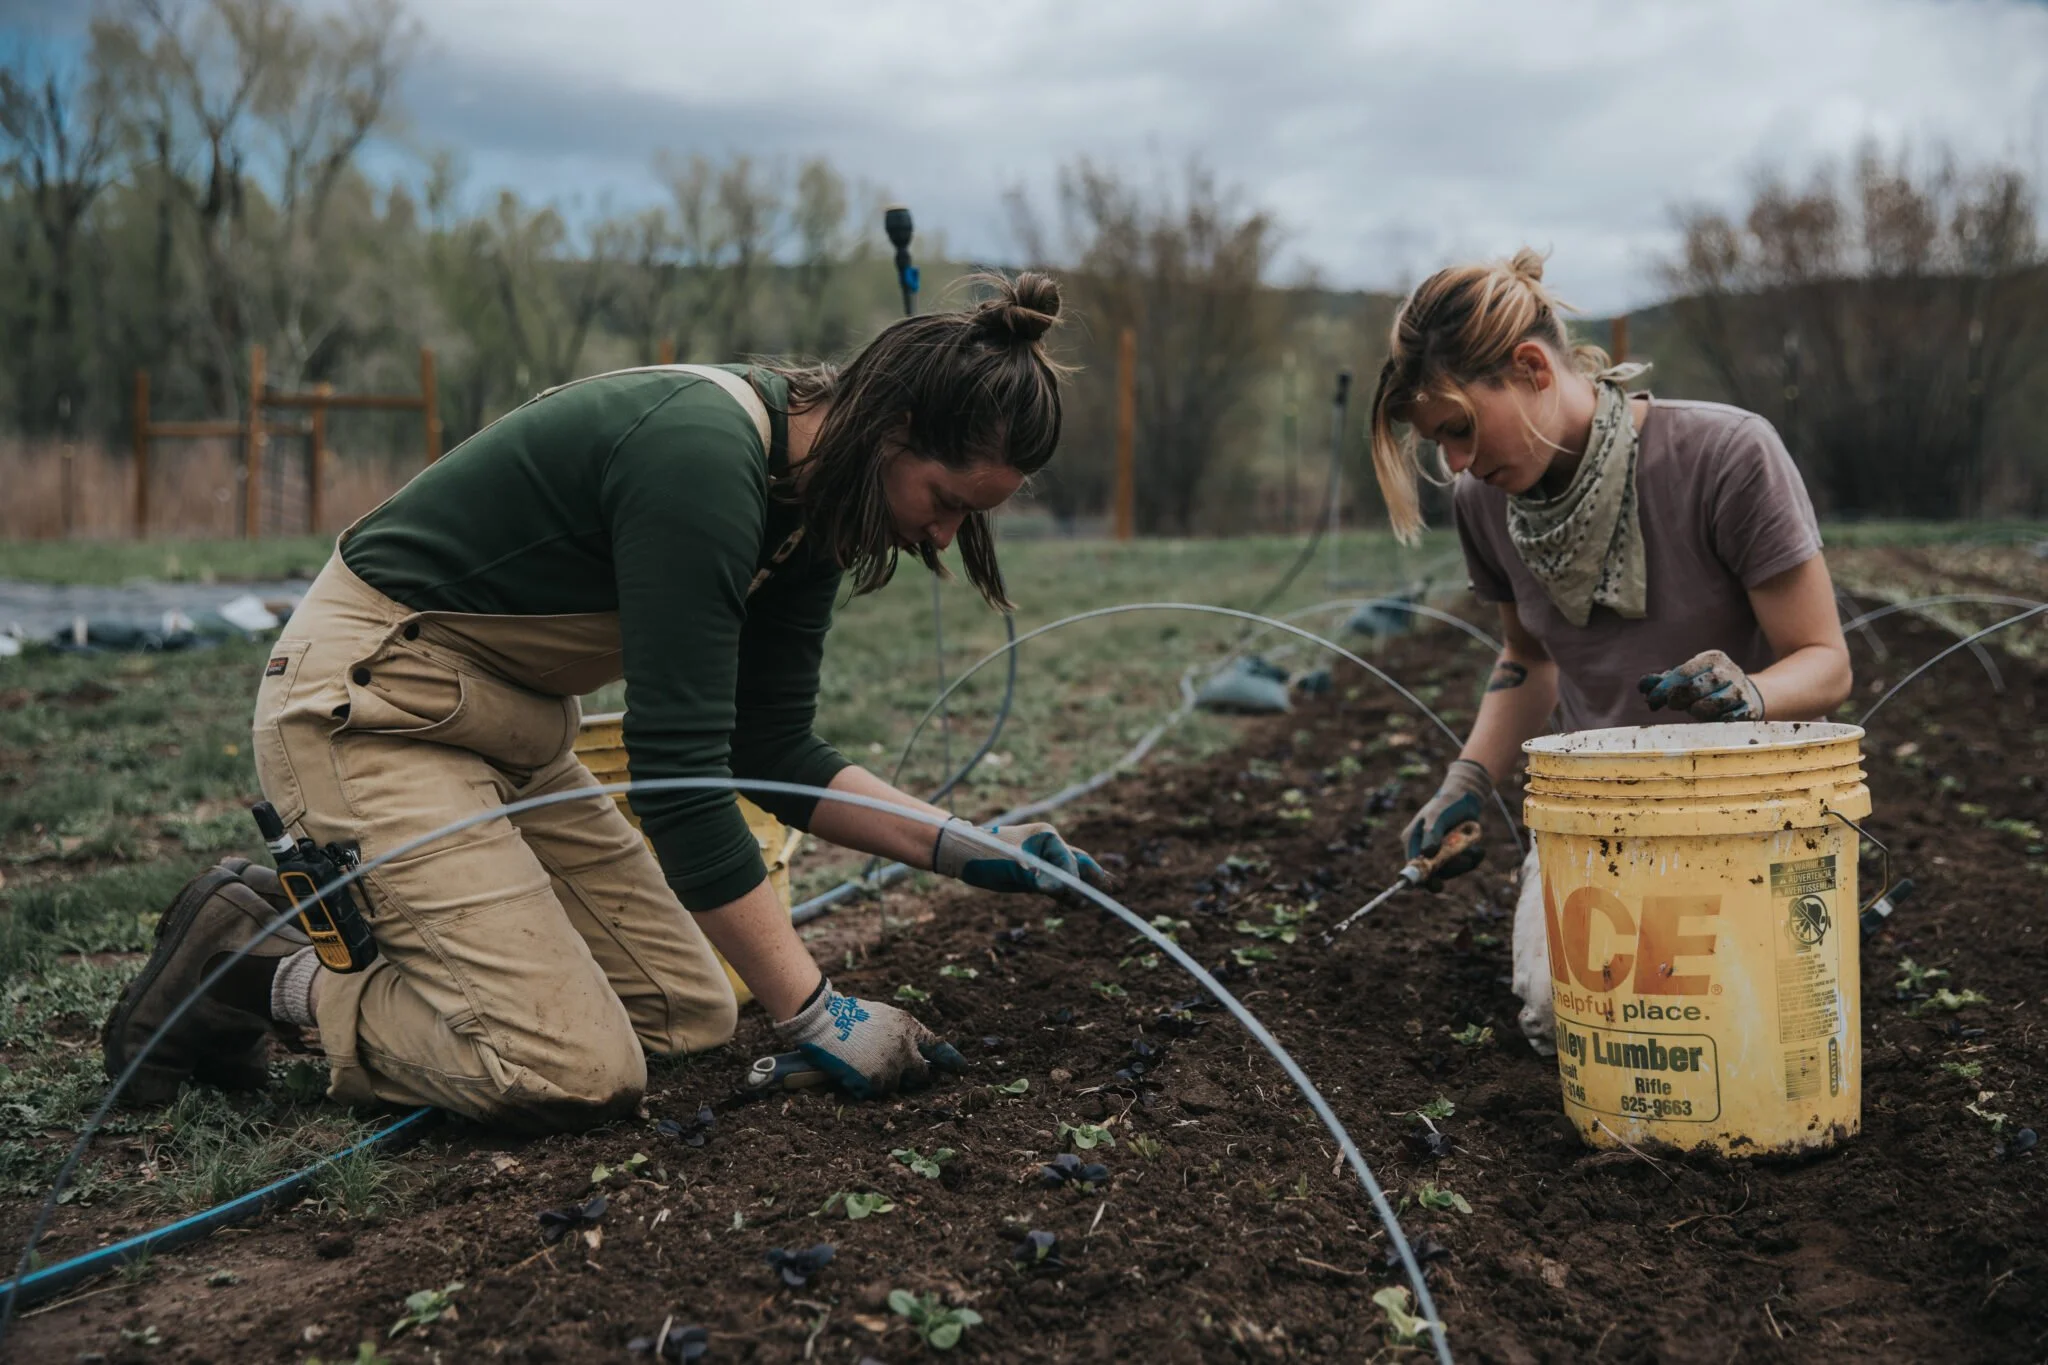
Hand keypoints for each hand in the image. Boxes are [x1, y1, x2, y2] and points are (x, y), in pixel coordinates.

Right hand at [773, 978, 966, 1099]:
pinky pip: (875, 1093)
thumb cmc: (849, 1014)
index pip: (936, 1046)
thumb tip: (912, 1051)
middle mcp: (906, 1048)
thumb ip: (901, 1032)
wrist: (825, 1021)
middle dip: (912, 1076)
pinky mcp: (875, 1082)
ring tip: (863, 1065)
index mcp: (908, 1028)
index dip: (950, 1059)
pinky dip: (864, 1087)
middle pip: (921, 1073)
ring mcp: (891, 1067)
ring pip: (895, 1085)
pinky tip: (852, 1072)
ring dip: (883, 1080)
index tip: (962, 1067)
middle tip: (898, 1073)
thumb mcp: (884, 1015)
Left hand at [932, 819, 1112, 899]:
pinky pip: (1056, 880)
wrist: (960, 852)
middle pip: (1078, 862)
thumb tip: (1062, 891)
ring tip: (1098, 899)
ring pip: (1069, 871)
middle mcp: (1048, 844)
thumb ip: (1039, 879)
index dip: (1075, 881)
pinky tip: (1077, 902)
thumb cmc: (984, 855)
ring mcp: (1042, 857)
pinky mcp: (1034, 870)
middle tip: (1113, 888)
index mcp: (1047, 836)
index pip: (1070, 861)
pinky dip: (1066, 891)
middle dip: (1093, 877)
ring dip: (1081, 886)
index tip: (1077, 898)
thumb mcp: (1012, 868)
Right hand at [1399, 759, 1489, 888]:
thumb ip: (1432, 834)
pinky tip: (1479, 850)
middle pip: (1433, 872)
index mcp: (1412, 840)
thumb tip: (1428, 854)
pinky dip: (1472, 860)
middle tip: (1466, 858)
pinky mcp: (1453, 852)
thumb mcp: (1437, 816)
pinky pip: (1461, 865)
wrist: (1466, 796)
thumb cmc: (1447, 803)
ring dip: (1465, 863)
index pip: (1413, 865)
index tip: (1436, 885)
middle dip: (1452, 868)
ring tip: (1477, 849)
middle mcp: (1423, 848)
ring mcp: (1438, 851)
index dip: (1423, 877)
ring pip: (1450, 870)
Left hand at [1638, 650, 1763, 720]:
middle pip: (1693, 689)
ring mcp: (1740, 690)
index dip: (1663, 689)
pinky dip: (1715, 720)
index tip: (1651, 701)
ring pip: (1709, 706)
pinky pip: (1726, 719)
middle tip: (1673, 704)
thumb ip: (1664, 681)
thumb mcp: (1688, 677)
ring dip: (1695, 711)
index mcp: (1712, 659)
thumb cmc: (1708, 686)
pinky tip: (1713, 718)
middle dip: (1677, 700)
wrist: (1747, 693)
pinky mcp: (1748, 709)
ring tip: (1694, 708)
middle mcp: (1728, 671)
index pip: (1682, 673)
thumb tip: (1642, 686)